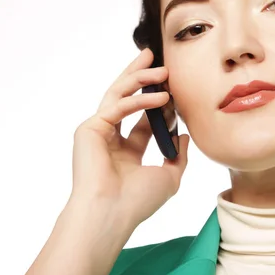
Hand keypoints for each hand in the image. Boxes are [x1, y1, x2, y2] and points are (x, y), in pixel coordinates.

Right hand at [70, 48, 188, 229]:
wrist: (112, 215)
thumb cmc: (138, 202)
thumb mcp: (169, 175)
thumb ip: (178, 154)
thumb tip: (185, 136)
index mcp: (126, 151)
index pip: (143, 119)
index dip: (159, 103)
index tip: (175, 90)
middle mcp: (110, 139)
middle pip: (126, 98)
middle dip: (141, 77)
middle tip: (156, 59)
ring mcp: (98, 132)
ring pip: (118, 95)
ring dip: (140, 79)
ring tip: (163, 69)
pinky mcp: (89, 129)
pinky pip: (118, 106)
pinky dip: (139, 100)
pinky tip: (161, 97)